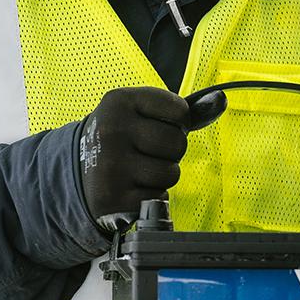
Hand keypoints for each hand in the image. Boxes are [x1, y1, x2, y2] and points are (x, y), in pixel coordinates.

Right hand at [78, 87, 221, 229]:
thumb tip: (221, 100)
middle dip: (171, 151)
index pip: (180, 110)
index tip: (157, 126)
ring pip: (171, 173)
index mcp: (119, 101)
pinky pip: (159, 197)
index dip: (178, 122)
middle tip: (147, 151)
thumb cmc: (121, 138)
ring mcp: (111, 166)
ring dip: (162, 176)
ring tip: (139, 170)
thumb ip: (182, 110)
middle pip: (178, 143)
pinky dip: (151, 196)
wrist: (78, 171)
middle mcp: (111, 130)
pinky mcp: (114, 198)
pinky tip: (132, 188)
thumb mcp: (140, 113)